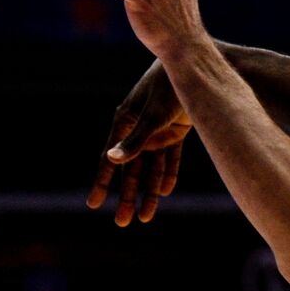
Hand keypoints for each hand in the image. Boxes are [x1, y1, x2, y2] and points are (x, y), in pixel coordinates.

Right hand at [86, 60, 192, 225]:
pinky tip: (164, 193)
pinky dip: (167, 175)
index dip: (102, 182)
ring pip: (151, 168)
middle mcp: (138, 129)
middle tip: (123, 222)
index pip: (110, 159)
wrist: (196, 67)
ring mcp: (157, 131)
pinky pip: (170, 159)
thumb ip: (135, 141)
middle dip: (127, 196)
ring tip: (145, 218)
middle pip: (131, 170)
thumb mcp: (152, 116)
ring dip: (148, 192)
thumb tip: (112, 160)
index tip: (93, 204)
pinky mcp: (175, 131)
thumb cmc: (169, 87)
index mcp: (125, 123)